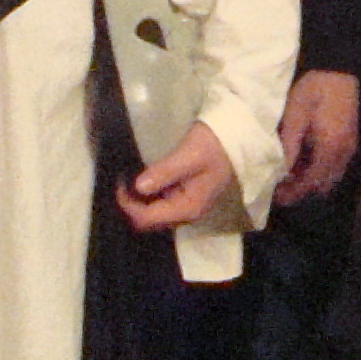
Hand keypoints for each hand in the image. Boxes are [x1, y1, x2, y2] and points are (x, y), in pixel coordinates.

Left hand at [118, 121, 235, 231]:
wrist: (242, 138)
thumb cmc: (216, 144)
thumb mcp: (189, 155)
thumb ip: (165, 172)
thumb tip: (138, 187)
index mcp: (188, 207)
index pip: (148, 218)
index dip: (128, 205)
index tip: (118, 182)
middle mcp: (188, 212)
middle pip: (150, 221)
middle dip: (132, 205)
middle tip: (120, 180)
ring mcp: (189, 205)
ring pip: (155, 213)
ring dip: (140, 200)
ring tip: (128, 178)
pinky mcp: (189, 196)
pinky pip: (163, 203)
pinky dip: (150, 195)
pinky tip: (145, 178)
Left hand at [275, 70, 360, 204]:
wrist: (338, 70)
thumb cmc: (314, 90)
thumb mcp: (295, 115)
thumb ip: (289, 145)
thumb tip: (280, 171)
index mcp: (329, 147)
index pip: (312, 182)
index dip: (294, 192)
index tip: (277, 196)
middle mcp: (343, 153)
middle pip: (323, 184)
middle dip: (303, 189)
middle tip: (282, 184)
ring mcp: (349, 147)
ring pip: (331, 177)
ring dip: (312, 180)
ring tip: (291, 171)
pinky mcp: (350, 141)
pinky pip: (336, 166)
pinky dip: (321, 169)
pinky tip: (305, 159)